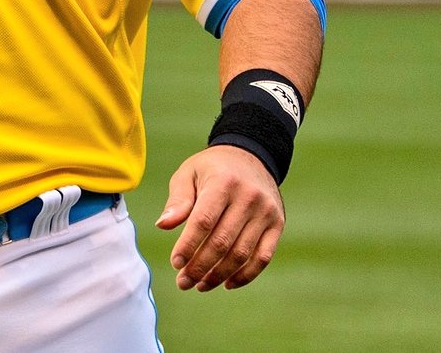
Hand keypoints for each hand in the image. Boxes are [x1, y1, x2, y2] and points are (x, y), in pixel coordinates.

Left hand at [155, 145, 284, 291]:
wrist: (249, 155)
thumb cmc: (211, 168)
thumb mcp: (189, 173)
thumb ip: (178, 200)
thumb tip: (162, 225)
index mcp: (222, 182)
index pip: (203, 221)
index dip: (188, 245)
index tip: (175, 263)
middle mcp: (248, 197)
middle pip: (222, 242)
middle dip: (200, 267)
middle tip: (183, 282)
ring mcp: (266, 212)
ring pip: (242, 254)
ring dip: (219, 275)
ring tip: (201, 285)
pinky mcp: (277, 224)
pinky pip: (263, 257)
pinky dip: (245, 275)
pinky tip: (227, 284)